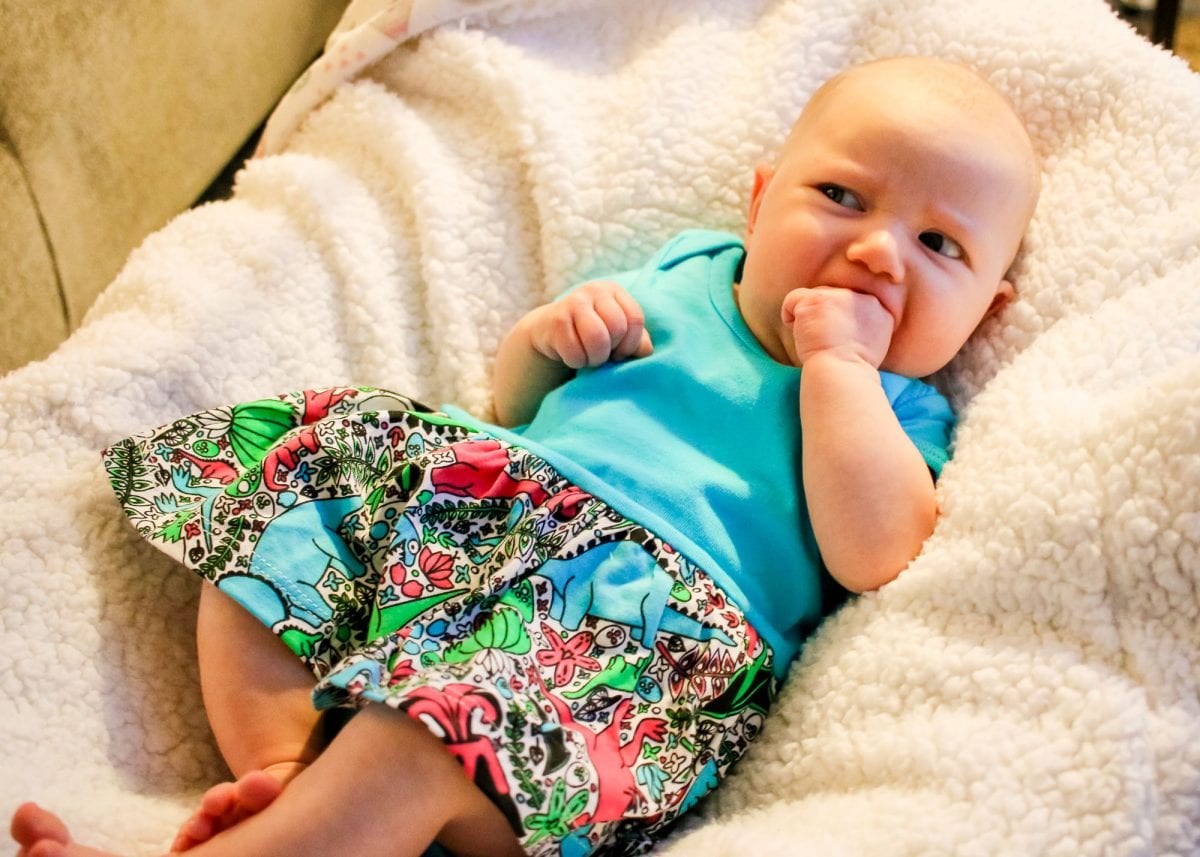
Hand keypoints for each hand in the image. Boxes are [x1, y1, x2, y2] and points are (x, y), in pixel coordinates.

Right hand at [526, 280, 652, 368]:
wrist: (548, 331)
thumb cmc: (590, 334)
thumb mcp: (617, 334)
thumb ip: (637, 341)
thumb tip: (645, 351)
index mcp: (614, 291)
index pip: (635, 319)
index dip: (631, 343)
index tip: (619, 352)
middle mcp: (595, 290)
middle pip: (617, 328)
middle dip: (611, 351)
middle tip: (602, 355)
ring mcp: (574, 301)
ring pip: (598, 339)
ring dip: (595, 358)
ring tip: (589, 357)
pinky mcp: (556, 319)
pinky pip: (575, 351)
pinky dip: (576, 362)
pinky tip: (573, 355)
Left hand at [782, 287, 893, 368]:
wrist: (843, 374)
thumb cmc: (852, 368)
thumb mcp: (872, 343)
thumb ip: (863, 324)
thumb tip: (845, 318)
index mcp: (877, 307)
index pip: (852, 302)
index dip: (840, 319)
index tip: (838, 340)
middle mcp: (861, 296)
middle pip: (832, 296)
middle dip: (824, 316)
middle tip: (826, 342)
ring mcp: (838, 296)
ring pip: (813, 297)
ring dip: (808, 318)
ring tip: (815, 340)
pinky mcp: (816, 300)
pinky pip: (793, 298)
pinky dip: (789, 316)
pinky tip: (799, 334)